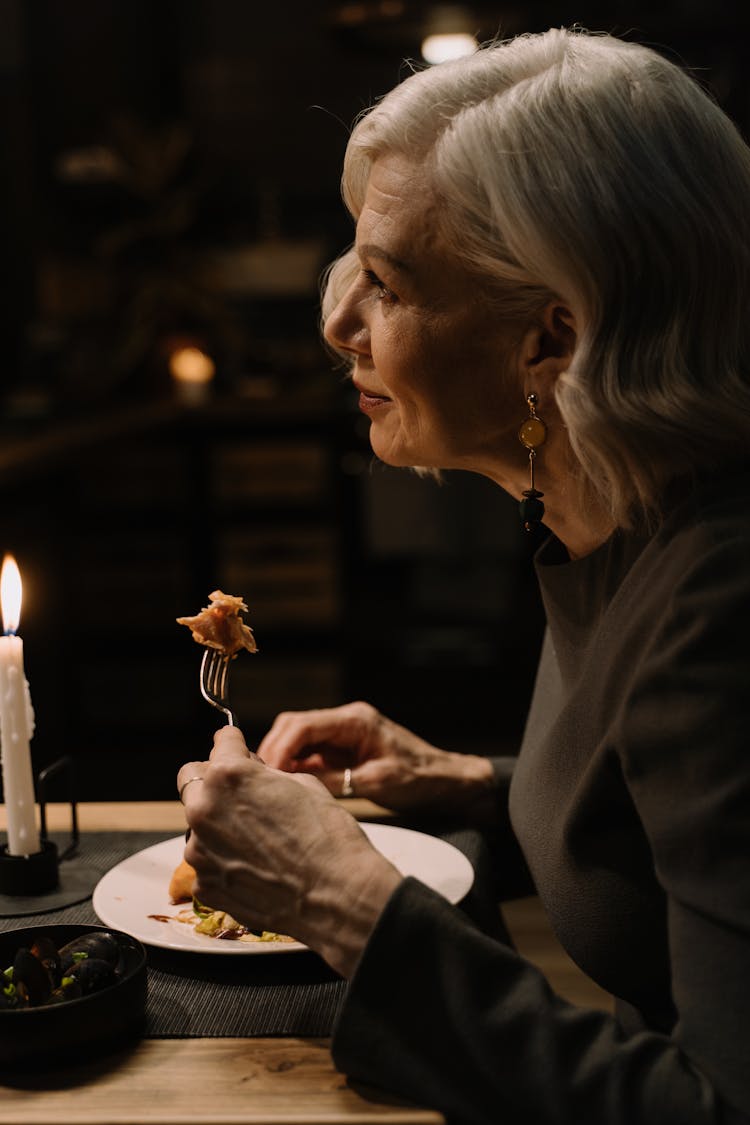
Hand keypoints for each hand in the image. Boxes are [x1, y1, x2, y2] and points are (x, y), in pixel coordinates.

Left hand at [177, 727, 402, 976]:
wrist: (337, 896)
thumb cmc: (328, 837)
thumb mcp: (302, 784)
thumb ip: (264, 774)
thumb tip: (251, 772)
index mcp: (228, 776)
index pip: (221, 742)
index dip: (233, 743)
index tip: (233, 745)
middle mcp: (204, 809)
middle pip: (192, 779)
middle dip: (214, 781)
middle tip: (241, 792)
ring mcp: (200, 851)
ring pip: (199, 824)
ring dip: (219, 824)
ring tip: (258, 840)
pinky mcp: (204, 884)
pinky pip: (208, 861)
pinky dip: (225, 860)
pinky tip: (257, 866)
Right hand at [258, 700, 495, 814]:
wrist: (447, 780)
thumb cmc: (420, 780)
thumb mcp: (377, 783)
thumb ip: (336, 781)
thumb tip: (295, 784)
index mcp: (355, 721)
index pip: (303, 725)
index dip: (279, 748)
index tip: (266, 773)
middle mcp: (347, 720)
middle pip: (295, 726)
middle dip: (274, 750)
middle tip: (261, 780)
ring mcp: (345, 733)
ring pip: (299, 738)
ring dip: (283, 759)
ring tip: (270, 786)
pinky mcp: (345, 749)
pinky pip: (312, 753)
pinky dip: (297, 767)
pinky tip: (289, 786)